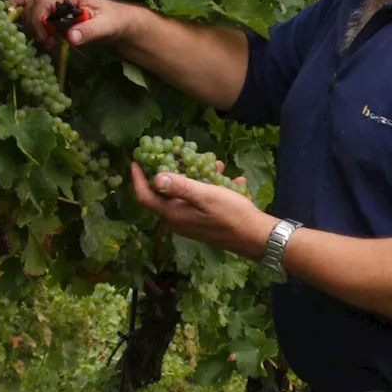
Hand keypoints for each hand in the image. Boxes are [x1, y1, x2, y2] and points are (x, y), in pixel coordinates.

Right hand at [8, 0, 131, 49]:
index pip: (42, 1)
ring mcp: (52, 1)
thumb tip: (71, 37)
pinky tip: (42, 39)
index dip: (38, 19)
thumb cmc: (112, 21)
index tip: (44, 38)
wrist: (115, 23)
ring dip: (32, 28)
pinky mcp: (50, 11)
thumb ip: (89, 31)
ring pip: (28, 9)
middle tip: (45, 43)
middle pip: (31, 5)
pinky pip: (31, 13)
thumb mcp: (105, 26)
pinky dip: (31, 25)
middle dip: (34, 25)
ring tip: (48, 44)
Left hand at [130, 162, 276, 260]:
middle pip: (163, 195)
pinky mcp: (205, 222)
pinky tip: (227, 179)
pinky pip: (199, 201)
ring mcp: (191, 222)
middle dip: (169, 172)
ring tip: (210, 162)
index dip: (138, 179)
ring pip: (184, 196)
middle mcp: (178, 220)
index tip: (135, 160)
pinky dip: (208, 187)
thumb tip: (156, 177)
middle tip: (175, 154)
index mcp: (173, 214)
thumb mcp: (206, 196)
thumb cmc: (231, 215)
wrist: (255, 237)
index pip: (146, 197)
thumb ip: (181, 186)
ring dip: (194, 177)